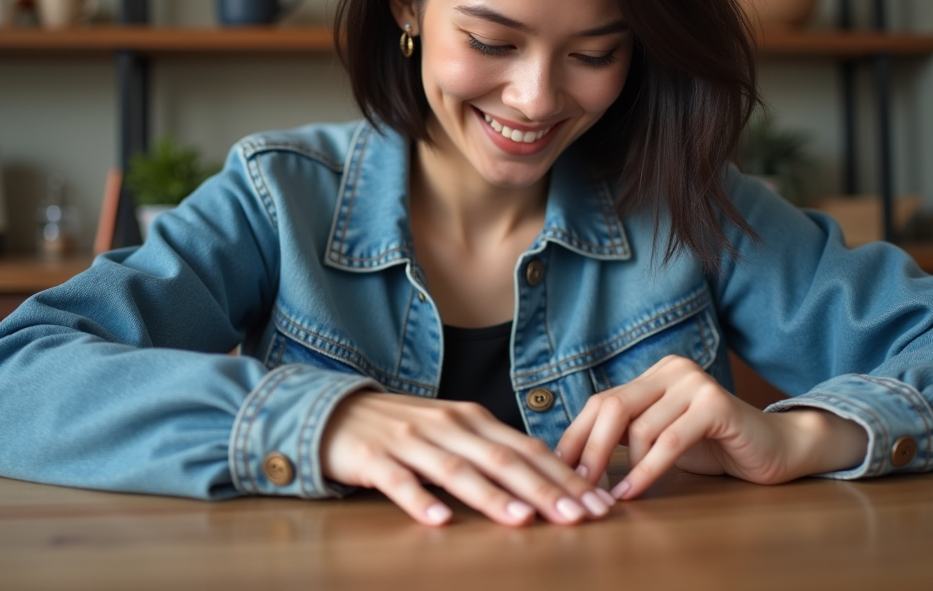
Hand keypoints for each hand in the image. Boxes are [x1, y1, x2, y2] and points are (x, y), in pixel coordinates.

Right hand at [320, 391, 616, 525]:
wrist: (334, 411)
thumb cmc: (402, 428)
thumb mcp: (452, 431)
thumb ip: (490, 450)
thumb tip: (545, 477)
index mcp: (471, 419)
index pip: (528, 449)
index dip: (565, 477)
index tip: (598, 504)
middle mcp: (447, 426)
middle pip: (503, 459)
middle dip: (545, 490)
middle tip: (579, 517)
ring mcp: (410, 440)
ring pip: (457, 470)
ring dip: (492, 496)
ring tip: (522, 519)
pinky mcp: (374, 458)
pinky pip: (400, 482)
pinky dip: (421, 500)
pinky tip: (439, 520)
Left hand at [555, 355, 867, 498]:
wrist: (775, 449)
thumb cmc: (715, 445)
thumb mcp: (661, 436)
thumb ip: (627, 434)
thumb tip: (573, 455)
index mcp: (654, 373)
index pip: (601, 400)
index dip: (576, 434)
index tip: (558, 468)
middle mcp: (672, 370)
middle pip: (612, 407)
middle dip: (589, 449)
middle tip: (576, 484)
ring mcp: (694, 383)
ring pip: (640, 427)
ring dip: (621, 467)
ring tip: (609, 496)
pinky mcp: (715, 404)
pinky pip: (669, 441)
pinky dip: (647, 470)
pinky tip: (633, 492)